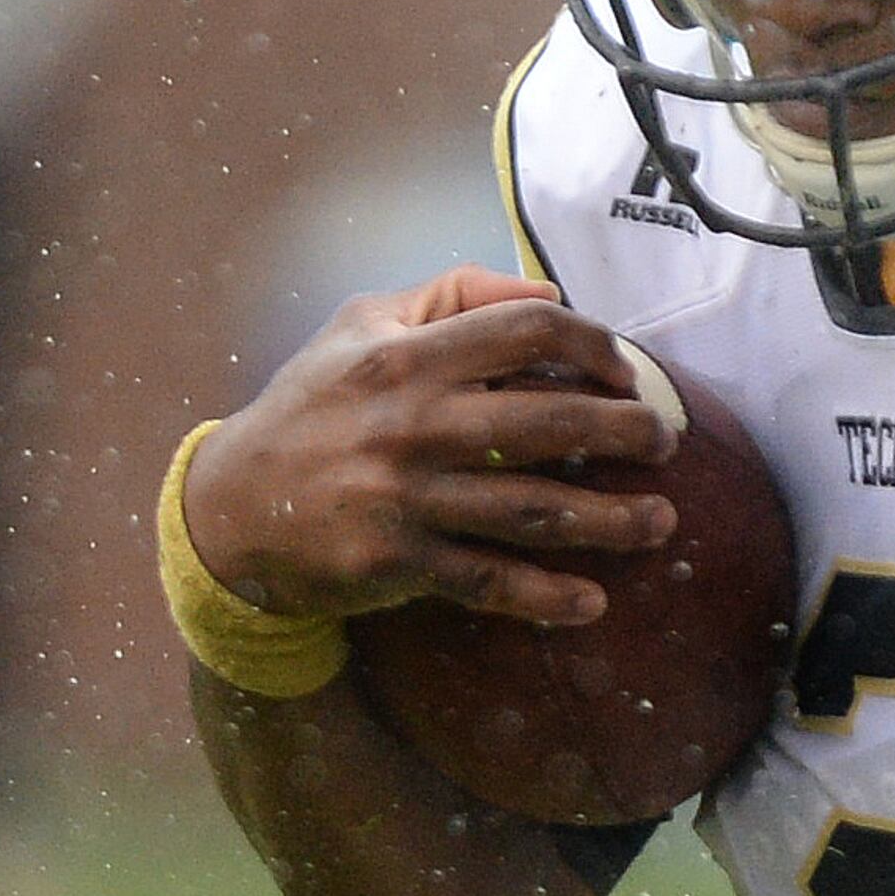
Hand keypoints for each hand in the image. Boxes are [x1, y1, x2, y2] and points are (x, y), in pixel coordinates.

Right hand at [183, 266, 679, 629]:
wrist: (227, 507)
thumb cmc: (311, 407)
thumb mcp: (361, 326)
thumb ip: (453, 295)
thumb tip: (548, 292)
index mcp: (408, 357)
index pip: (527, 330)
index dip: (595, 345)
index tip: (627, 375)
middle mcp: (412, 424)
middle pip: (549, 421)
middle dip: (625, 434)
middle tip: (667, 443)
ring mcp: (406, 497)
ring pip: (532, 509)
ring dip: (611, 521)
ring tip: (662, 522)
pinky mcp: (397, 562)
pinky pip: (488, 582)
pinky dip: (545, 598)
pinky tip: (592, 603)